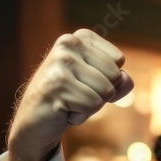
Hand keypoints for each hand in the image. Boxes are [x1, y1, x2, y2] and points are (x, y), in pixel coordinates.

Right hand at [5, 29, 133, 160]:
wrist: (36, 122)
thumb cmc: (72, 100)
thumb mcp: (100, 86)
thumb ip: (120, 80)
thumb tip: (125, 79)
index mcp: (80, 37)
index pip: (118, 60)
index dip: (108, 80)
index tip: (85, 82)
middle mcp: (68, 44)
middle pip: (115, 75)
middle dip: (101, 93)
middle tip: (76, 94)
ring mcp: (60, 63)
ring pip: (105, 91)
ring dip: (91, 105)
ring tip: (69, 102)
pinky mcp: (56, 84)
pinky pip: (92, 105)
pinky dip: (80, 115)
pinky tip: (63, 110)